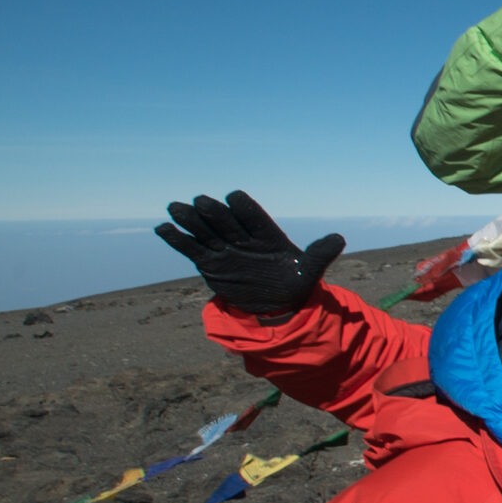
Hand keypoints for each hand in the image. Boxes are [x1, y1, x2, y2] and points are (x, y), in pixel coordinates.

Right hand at [156, 191, 343, 316]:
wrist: (275, 304)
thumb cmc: (293, 282)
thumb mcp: (309, 272)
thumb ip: (320, 254)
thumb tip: (339, 238)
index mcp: (267, 235)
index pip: (254, 218)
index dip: (245, 209)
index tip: (235, 198)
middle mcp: (243, 238)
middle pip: (226, 221)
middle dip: (214, 212)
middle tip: (201, 202)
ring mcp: (224, 249)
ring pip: (204, 231)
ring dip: (190, 220)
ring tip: (175, 208)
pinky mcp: (209, 263)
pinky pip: (191, 249)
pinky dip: (177, 239)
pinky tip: (162, 228)